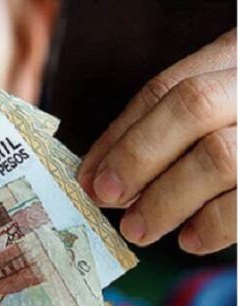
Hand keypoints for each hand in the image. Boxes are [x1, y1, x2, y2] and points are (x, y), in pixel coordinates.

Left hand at [78, 29, 235, 254]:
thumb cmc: (236, 133)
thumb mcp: (209, 116)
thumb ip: (157, 134)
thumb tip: (95, 179)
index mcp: (234, 60)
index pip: (167, 88)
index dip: (121, 136)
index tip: (89, 178)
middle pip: (193, 106)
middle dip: (138, 157)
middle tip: (107, 197)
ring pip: (220, 156)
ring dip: (166, 200)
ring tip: (137, 230)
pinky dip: (213, 226)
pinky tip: (190, 239)